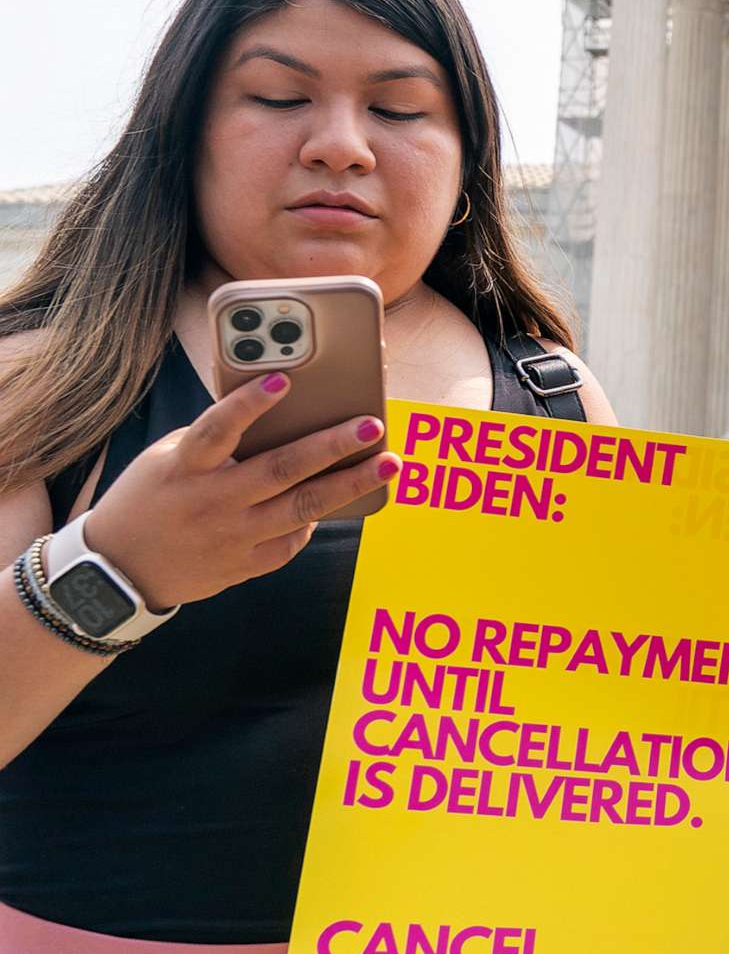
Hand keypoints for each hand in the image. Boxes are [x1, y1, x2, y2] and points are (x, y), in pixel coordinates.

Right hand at [83, 374, 392, 609]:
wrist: (116, 572)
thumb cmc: (150, 499)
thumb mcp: (167, 460)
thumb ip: (214, 440)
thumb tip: (277, 415)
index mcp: (184, 468)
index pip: (217, 430)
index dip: (249, 405)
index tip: (283, 381)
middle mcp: (211, 502)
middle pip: (280, 470)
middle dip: (331, 446)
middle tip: (371, 425)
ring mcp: (231, 537)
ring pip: (302, 509)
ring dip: (350, 485)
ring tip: (387, 464)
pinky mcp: (244, 566)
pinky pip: (293, 541)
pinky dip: (315, 519)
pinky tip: (339, 499)